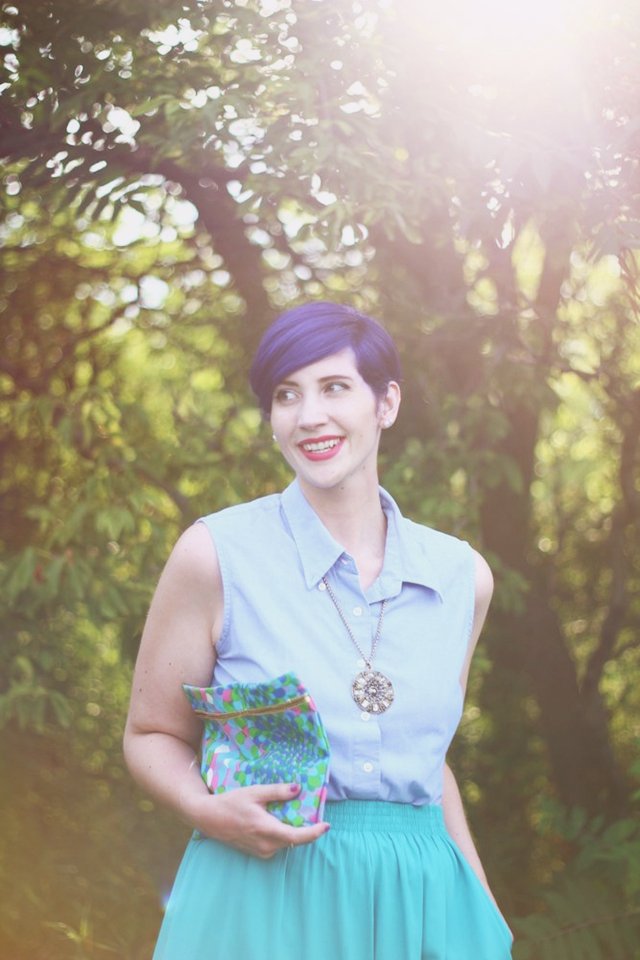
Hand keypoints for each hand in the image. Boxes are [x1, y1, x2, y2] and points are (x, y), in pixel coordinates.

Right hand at [185, 783, 329, 858]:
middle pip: (294, 840)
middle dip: (307, 829)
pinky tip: (280, 821)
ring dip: (294, 832)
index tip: (326, 825)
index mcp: (266, 830)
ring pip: (286, 843)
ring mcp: (261, 852)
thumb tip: (298, 789)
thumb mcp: (254, 793)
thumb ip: (277, 792)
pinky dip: (284, 835)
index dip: (314, 833)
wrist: (209, 818)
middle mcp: (266, 846)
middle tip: (315, 813)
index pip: (297, 837)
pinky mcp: (258, 853)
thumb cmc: (231, 803)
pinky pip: (277, 845)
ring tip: (298, 815)